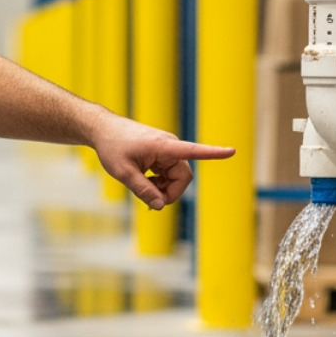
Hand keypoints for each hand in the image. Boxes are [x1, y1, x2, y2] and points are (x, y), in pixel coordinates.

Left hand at [90, 115, 234, 209]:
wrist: (103, 130)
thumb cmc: (112, 148)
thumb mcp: (123, 173)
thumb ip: (143, 191)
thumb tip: (161, 207)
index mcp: (164, 147)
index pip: (194, 150)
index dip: (213, 153)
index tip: (232, 151)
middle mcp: (170, 147)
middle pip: (183, 178)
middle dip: (170, 193)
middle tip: (150, 204)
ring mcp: (167, 151)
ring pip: (175, 178)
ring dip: (162, 189)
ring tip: (142, 190)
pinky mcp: (162, 154)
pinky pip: (168, 174)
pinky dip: (158, 183)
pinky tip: (144, 184)